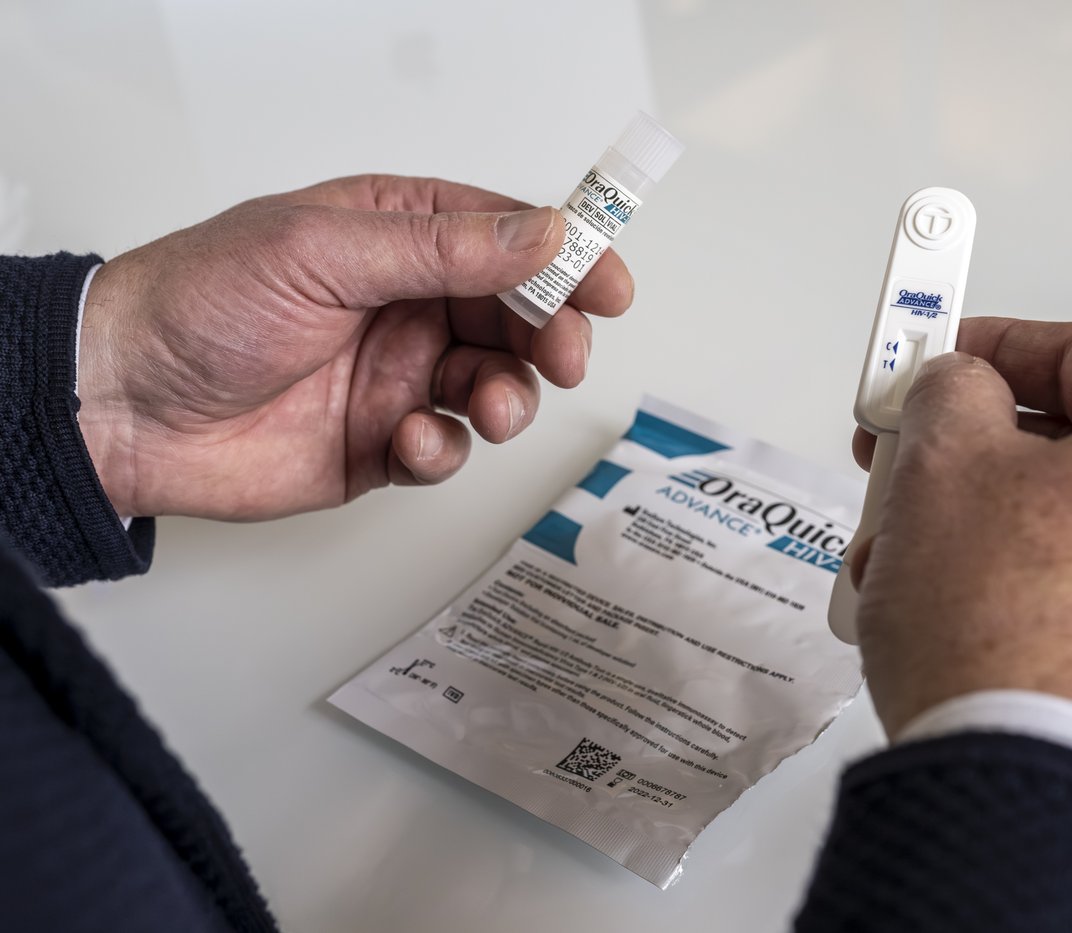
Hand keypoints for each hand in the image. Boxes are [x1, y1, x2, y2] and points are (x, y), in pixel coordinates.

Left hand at [76, 175, 632, 519]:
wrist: (125, 406)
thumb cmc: (202, 304)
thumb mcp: (329, 251)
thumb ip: (446, 249)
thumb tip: (546, 233)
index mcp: (396, 236)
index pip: (506, 238)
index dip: (567, 260)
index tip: (608, 286)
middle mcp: (407, 303)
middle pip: (518, 316)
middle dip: (552, 336)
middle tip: (564, 355)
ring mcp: (397, 375)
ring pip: (496, 385)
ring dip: (508, 396)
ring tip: (489, 404)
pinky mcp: (381, 443)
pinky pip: (446, 448)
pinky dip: (444, 450)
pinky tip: (410, 442)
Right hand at [847, 318, 1071, 835]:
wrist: (1030, 794)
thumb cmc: (1012, 636)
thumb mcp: (947, 462)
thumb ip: (952, 391)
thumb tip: (956, 388)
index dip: (996, 344)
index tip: (937, 350)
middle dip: (974, 451)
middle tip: (909, 451)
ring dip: (977, 526)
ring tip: (901, 551)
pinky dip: (1013, 589)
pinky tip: (941, 610)